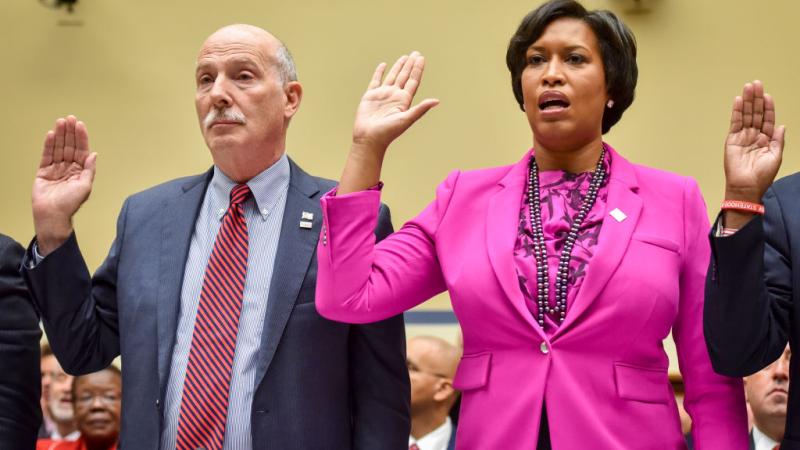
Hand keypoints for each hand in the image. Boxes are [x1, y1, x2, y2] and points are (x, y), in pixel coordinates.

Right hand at [32, 115, 96, 254]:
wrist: (52, 214)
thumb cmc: (70, 204)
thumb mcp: (85, 186)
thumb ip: (89, 169)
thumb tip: (94, 154)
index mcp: (80, 171)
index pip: (81, 150)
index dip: (81, 138)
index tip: (80, 125)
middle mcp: (69, 168)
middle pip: (70, 146)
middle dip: (70, 132)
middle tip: (70, 119)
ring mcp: (56, 168)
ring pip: (58, 148)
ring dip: (60, 135)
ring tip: (61, 122)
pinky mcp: (44, 171)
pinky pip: (47, 155)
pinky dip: (49, 145)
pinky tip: (51, 134)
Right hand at [337, 52, 438, 194]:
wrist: (369, 139)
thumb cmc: (388, 132)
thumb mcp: (406, 119)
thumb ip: (420, 109)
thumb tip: (437, 101)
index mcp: (404, 100)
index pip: (413, 81)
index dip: (417, 69)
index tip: (421, 58)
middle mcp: (394, 96)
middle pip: (405, 76)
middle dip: (410, 65)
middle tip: (416, 53)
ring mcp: (383, 95)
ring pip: (392, 76)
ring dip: (398, 67)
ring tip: (405, 57)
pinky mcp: (370, 96)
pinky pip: (376, 80)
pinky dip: (379, 72)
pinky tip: (383, 65)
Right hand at [724, 81, 784, 202]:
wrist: (746, 187)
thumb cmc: (762, 175)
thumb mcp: (776, 156)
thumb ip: (778, 140)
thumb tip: (782, 125)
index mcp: (766, 139)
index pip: (768, 119)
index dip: (768, 107)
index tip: (768, 95)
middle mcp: (754, 135)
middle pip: (756, 113)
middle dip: (757, 99)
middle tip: (756, 84)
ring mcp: (743, 137)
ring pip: (746, 115)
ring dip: (747, 101)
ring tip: (748, 87)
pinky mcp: (732, 139)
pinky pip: (735, 123)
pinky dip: (737, 111)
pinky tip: (739, 101)